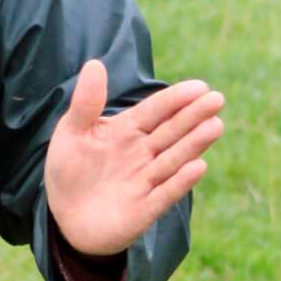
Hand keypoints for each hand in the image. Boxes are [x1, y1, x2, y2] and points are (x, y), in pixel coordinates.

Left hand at [44, 60, 224, 257]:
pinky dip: (180, 181)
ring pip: (173, 159)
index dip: (176, 99)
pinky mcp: (144, 209)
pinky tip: (198, 166)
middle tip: (217, 100)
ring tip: (215, 126)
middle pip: (171, 131)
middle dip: (193, 116)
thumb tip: (95, 63)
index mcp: (128, 130)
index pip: (156, 111)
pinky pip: (164, 194)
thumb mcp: (71, 132)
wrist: (64, 217)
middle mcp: (143, 153)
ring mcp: (145, 181)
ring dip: (194, 144)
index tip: (199, 87)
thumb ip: (86, 102)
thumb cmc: (69, 170)